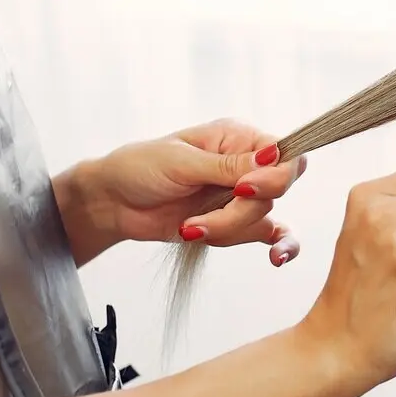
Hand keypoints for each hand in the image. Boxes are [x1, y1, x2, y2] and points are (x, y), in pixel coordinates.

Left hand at [57, 119, 307, 265]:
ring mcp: (241, 196)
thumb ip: (228, 165)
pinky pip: (270, 234)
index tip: (242, 189)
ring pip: (261, 218)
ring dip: (225, 229)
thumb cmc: (140, 168)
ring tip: (189, 227)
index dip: (272, 175)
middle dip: (240, 210)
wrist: (114, 203)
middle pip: (274, 191)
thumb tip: (274, 155)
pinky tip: (277, 258)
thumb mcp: (182, 162)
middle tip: (204, 215)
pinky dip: (280, 247)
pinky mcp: (235, 224)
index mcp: (237, 138)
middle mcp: (246, 165)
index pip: (282, 154)